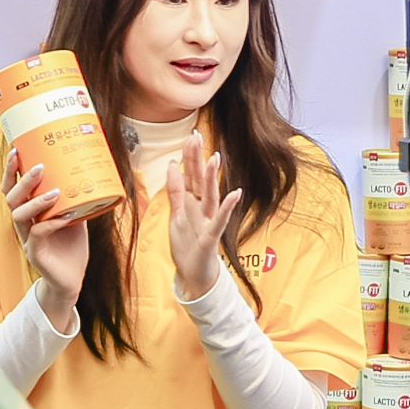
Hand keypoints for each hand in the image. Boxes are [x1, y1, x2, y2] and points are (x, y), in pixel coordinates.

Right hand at [3, 159, 90, 320]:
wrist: (72, 279)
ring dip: (36, 201)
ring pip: (19, 215)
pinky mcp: (35, 253)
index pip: (11, 187)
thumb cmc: (70, 247)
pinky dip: (52, 223)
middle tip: (39, 167)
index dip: (10, 170)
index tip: (16, 150)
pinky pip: (38, 234)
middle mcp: (23, 223)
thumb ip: (74, 200)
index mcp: (28, 212)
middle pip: (11, 197)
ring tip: (54, 192)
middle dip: (22, 180)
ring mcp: (27, 238)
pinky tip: (65, 217)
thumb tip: (89, 174)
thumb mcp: (74, 216)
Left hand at [166, 144, 241, 299]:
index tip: (190, 134)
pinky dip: (226, 208)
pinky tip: (235, 194)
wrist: (197, 274)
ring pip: (210, 196)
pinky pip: (219, 221)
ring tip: (215, 158)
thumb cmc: (188, 244)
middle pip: (199, 180)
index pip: (191, 175)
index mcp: (193, 203)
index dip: (189, 156)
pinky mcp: (210, 237)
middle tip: (197, 136)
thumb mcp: (177, 215)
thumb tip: (173, 165)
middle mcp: (202, 209)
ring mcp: (208, 222)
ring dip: (212, 178)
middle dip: (198, 159)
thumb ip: (176, 191)